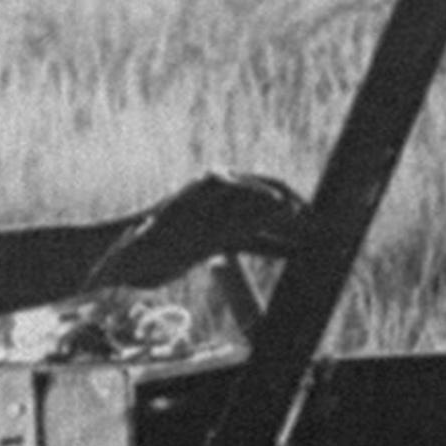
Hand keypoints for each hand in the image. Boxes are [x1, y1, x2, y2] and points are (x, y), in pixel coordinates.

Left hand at [108, 170, 311, 284]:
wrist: (118, 259)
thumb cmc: (150, 241)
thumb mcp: (198, 233)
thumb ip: (242, 220)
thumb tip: (281, 206)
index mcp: (214, 186)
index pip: (264, 189)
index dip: (291, 203)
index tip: (314, 218)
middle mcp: (220, 197)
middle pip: (269, 201)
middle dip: (298, 214)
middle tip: (327, 228)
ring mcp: (218, 218)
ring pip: (264, 222)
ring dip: (289, 231)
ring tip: (319, 241)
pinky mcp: (215, 239)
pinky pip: (252, 241)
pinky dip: (274, 247)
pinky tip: (295, 255)